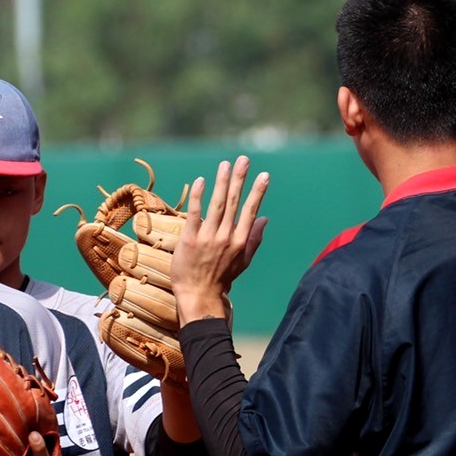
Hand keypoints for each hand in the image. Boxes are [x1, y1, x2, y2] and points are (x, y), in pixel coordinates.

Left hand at [172, 157, 269, 325]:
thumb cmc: (221, 279)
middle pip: (235, 202)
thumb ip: (254, 239)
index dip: (257, 192)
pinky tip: (201, 181)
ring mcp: (208, 237)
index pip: (250, 211)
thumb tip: (265, 219)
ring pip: (217, 204)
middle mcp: (226, 237)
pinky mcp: (190, 239)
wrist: (199, 295)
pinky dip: (198, 196)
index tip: (264, 175)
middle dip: (240, 179)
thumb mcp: (243, 261)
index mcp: (240, 241)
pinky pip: (195, 214)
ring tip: (226, 164)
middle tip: (244, 160)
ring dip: (222, 182)